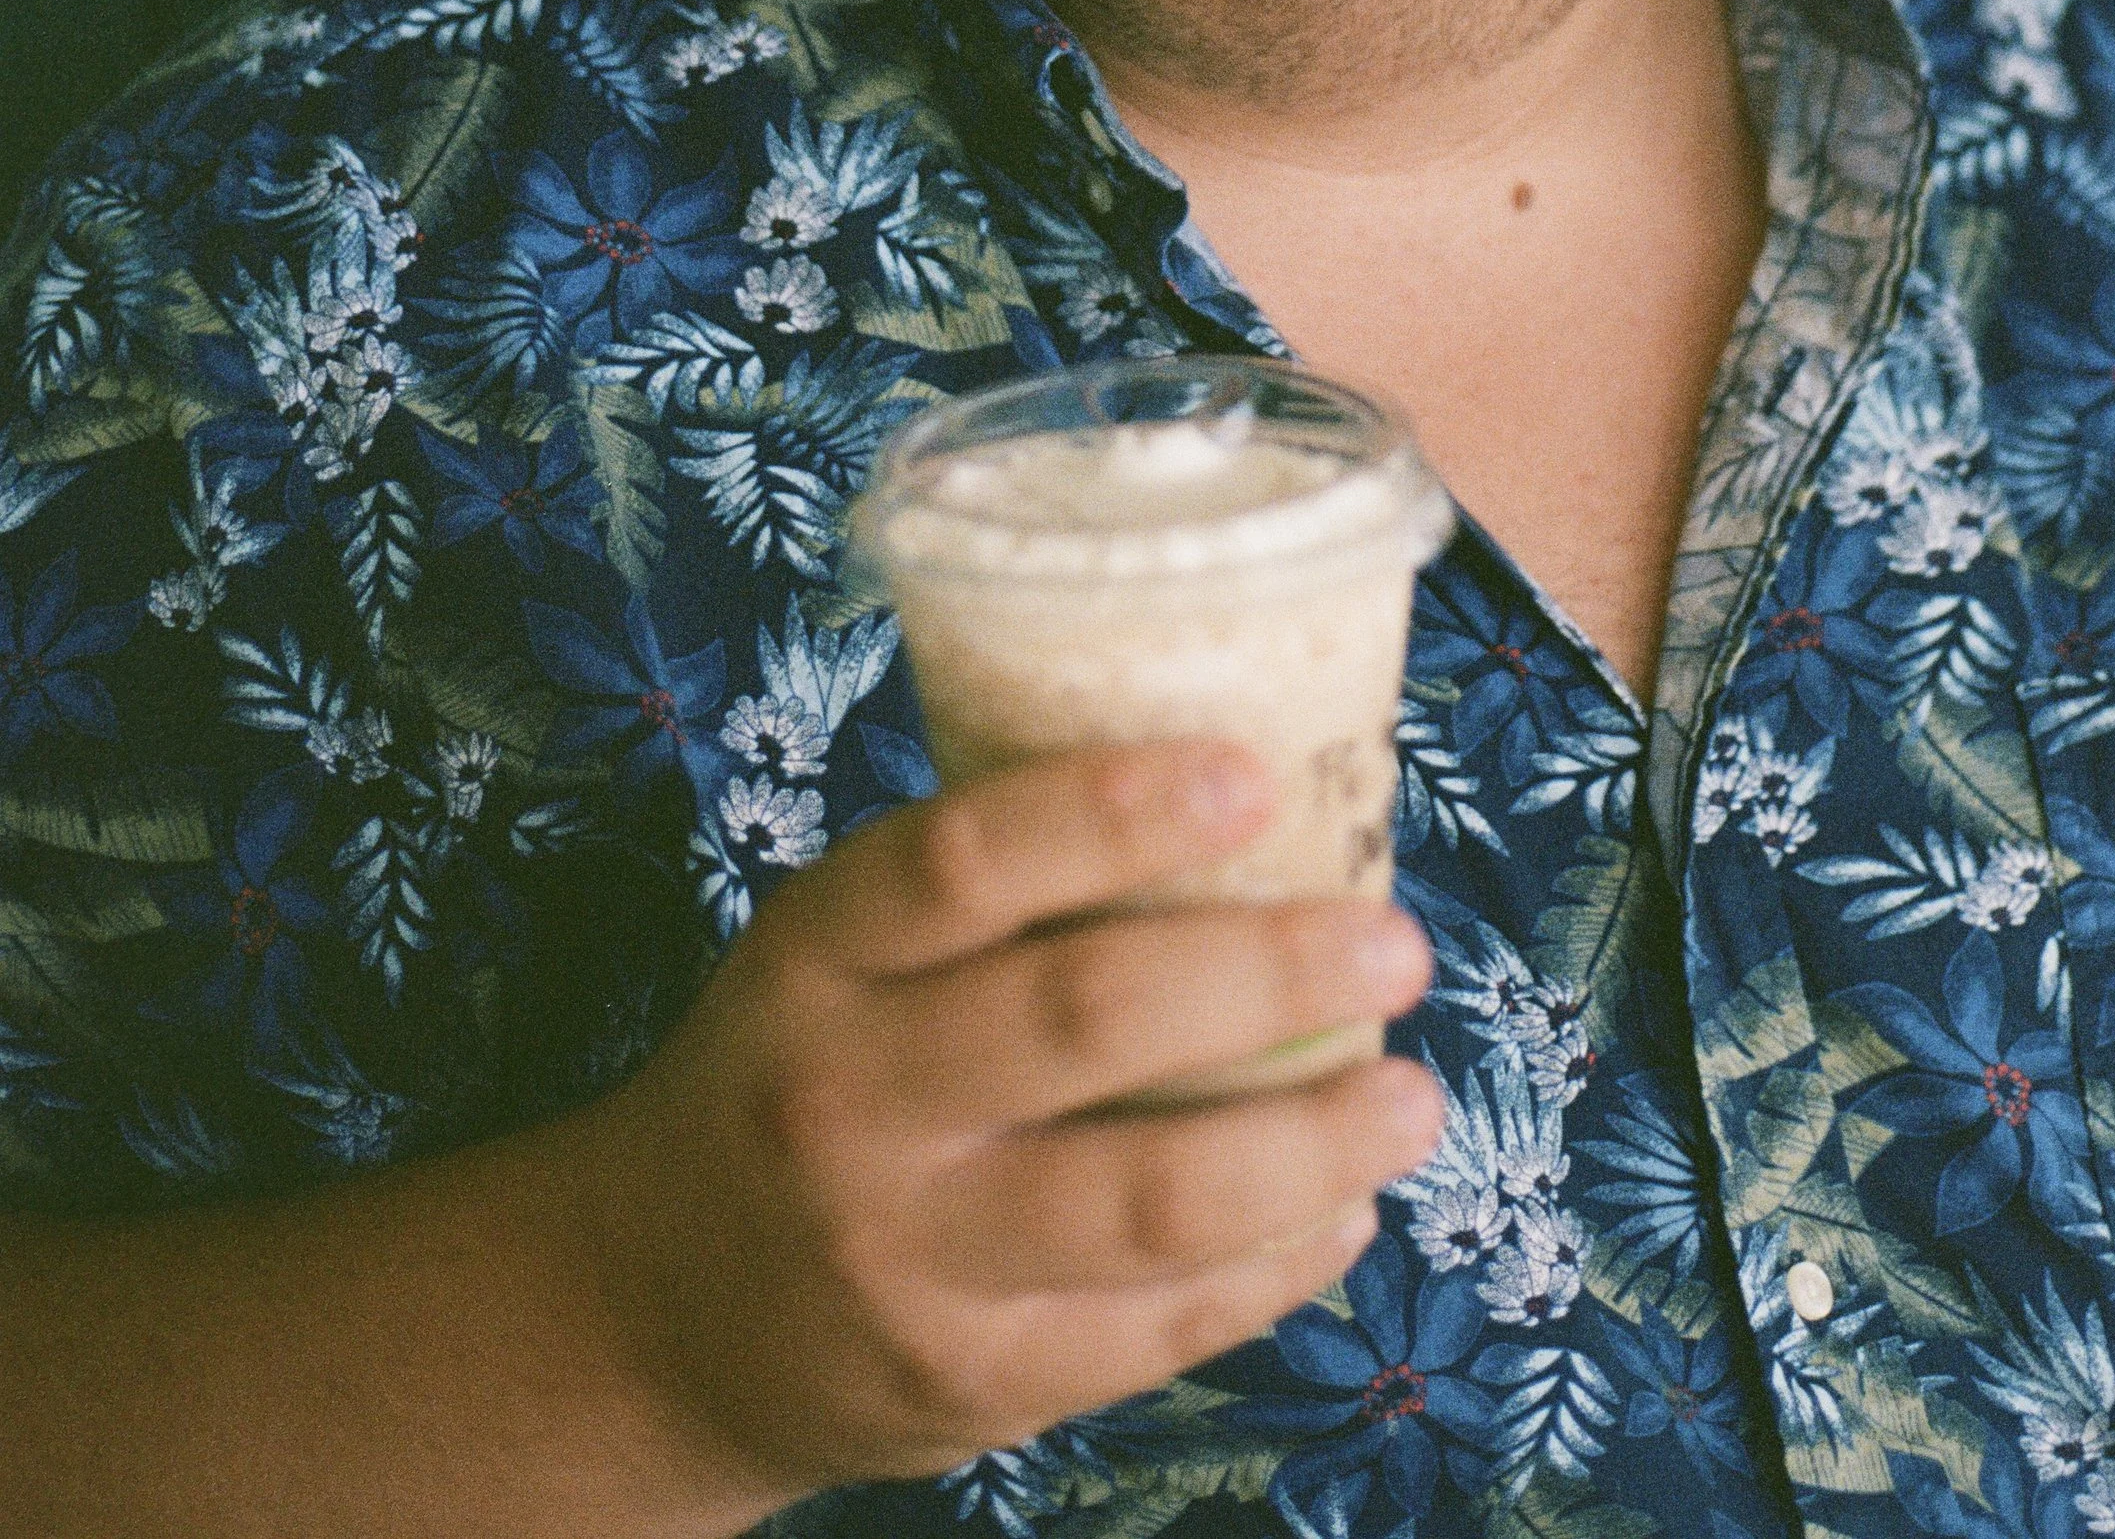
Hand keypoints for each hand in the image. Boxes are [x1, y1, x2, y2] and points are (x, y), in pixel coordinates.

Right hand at [568, 742, 1442, 1511]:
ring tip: (1413, 1095)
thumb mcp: (834, 949)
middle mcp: (848, 1102)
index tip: (1251, 775)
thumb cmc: (803, 1072)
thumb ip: (987, 889)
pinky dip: (1272, 1268)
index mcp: (818, 954)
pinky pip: (1151, 1326)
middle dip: (1266, 974)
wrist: (655, 1309)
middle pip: (1080, 1020)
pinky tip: (1342, 1210)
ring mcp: (905, 1256)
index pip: (960, 862)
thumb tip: (1242, 785)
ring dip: (1306, 1143)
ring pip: (1140, 1198)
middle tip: (1394, 940)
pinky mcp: (967, 1385)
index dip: (1111, 811)